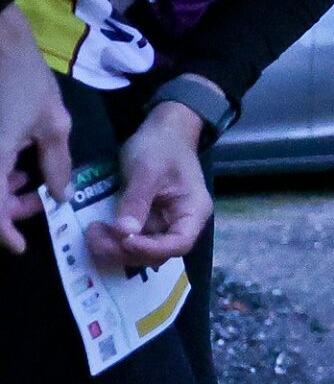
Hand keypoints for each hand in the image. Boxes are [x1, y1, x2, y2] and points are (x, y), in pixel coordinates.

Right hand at [0, 3, 70, 253]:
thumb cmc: (24, 80)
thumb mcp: (52, 123)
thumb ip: (57, 164)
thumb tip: (59, 197)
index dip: (4, 235)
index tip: (21, 246)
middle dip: (7, 210)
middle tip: (37, 200)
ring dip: (1, 192)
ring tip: (29, 181)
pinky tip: (16, 166)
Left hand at [85, 101, 211, 268]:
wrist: (161, 130)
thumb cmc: (161, 146)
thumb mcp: (148, 170)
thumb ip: (136, 201)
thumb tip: (123, 233)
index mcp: (192, 212)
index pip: (179, 243)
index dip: (152, 249)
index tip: (124, 241)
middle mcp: (179, 224)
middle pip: (157, 253)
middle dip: (125, 251)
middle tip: (95, 237)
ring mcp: (162, 224)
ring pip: (140, 250)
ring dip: (114, 248)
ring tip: (92, 232)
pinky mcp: (145, 221)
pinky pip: (130, 238)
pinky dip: (112, 240)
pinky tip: (95, 230)